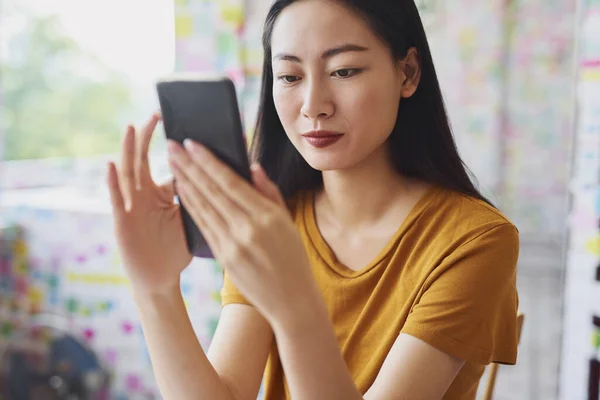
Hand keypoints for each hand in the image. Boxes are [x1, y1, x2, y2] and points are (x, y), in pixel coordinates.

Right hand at [107, 114, 191, 295]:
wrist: (160, 277)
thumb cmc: (176, 248)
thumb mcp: (190, 218)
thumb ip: (197, 197)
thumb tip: (217, 176)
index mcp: (162, 193)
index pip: (168, 164)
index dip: (174, 145)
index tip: (183, 123)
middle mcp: (144, 195)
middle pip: (144, 160)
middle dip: (147, 137)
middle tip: (155, 114)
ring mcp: (131, 206)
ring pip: (129, 172)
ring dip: (128, 150)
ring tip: (131, 128)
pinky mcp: (122, 220)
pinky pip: (116, 198)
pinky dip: (113, 181)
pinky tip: (112, 164)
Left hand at [168, 139, 318, 323]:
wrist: (292, 301)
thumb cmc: (293, 258)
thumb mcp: (289, 222)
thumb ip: (269, 193)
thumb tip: (252, 167)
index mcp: (267, 216)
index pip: (230, 182)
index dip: (208, 161)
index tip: (192, 144)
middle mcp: (248, 229)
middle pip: (212, 191)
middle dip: (189, 166)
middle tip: (172, 146)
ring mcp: (233, 245)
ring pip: (203, 207)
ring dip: (184, 182)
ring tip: (172, 163)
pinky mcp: (224, 258)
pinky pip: (203, 226)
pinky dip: (190, 206)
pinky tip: (182, 191)